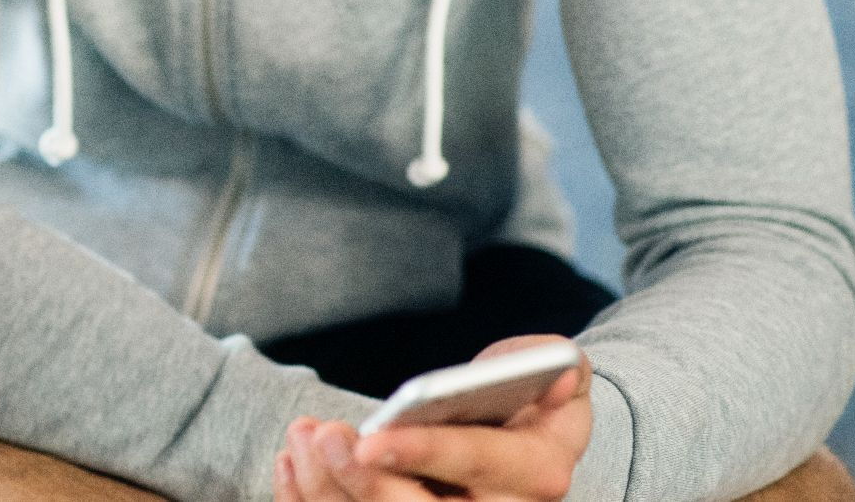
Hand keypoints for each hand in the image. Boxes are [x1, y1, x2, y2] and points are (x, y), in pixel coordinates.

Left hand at [274, 335, 592, 501]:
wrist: (522, 447)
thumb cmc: (533, 406)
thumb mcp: (562, 380)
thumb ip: (561, 366)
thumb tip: (557, 371)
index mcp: (537, 475)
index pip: (475, 464)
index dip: (422, 451)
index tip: (369, 439)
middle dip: (360, 481)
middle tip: (323, 435)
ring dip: (325, 488)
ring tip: (304, 438)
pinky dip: (309, 500)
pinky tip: (292, 464)